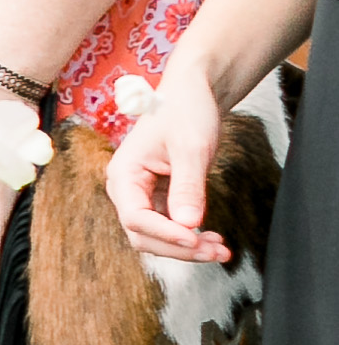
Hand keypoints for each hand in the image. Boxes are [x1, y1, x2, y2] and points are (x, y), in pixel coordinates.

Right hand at [107, 47, 229, 263]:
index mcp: (124, 173)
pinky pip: (171, 227)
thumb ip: (187, 186)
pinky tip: (213, 239)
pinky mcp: (160, 198)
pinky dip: (190, 237)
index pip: (135, 217)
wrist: (193, 93)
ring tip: (220, 249)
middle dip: (178, 248)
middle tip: (216, 251)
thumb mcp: (190, 147)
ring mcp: (143, 195)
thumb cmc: (186, 110)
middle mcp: (127, 188)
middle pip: (143, 235)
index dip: (165, 233)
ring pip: (157, 237)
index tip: (195, 238)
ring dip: (186, 248)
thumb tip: (188, 223)